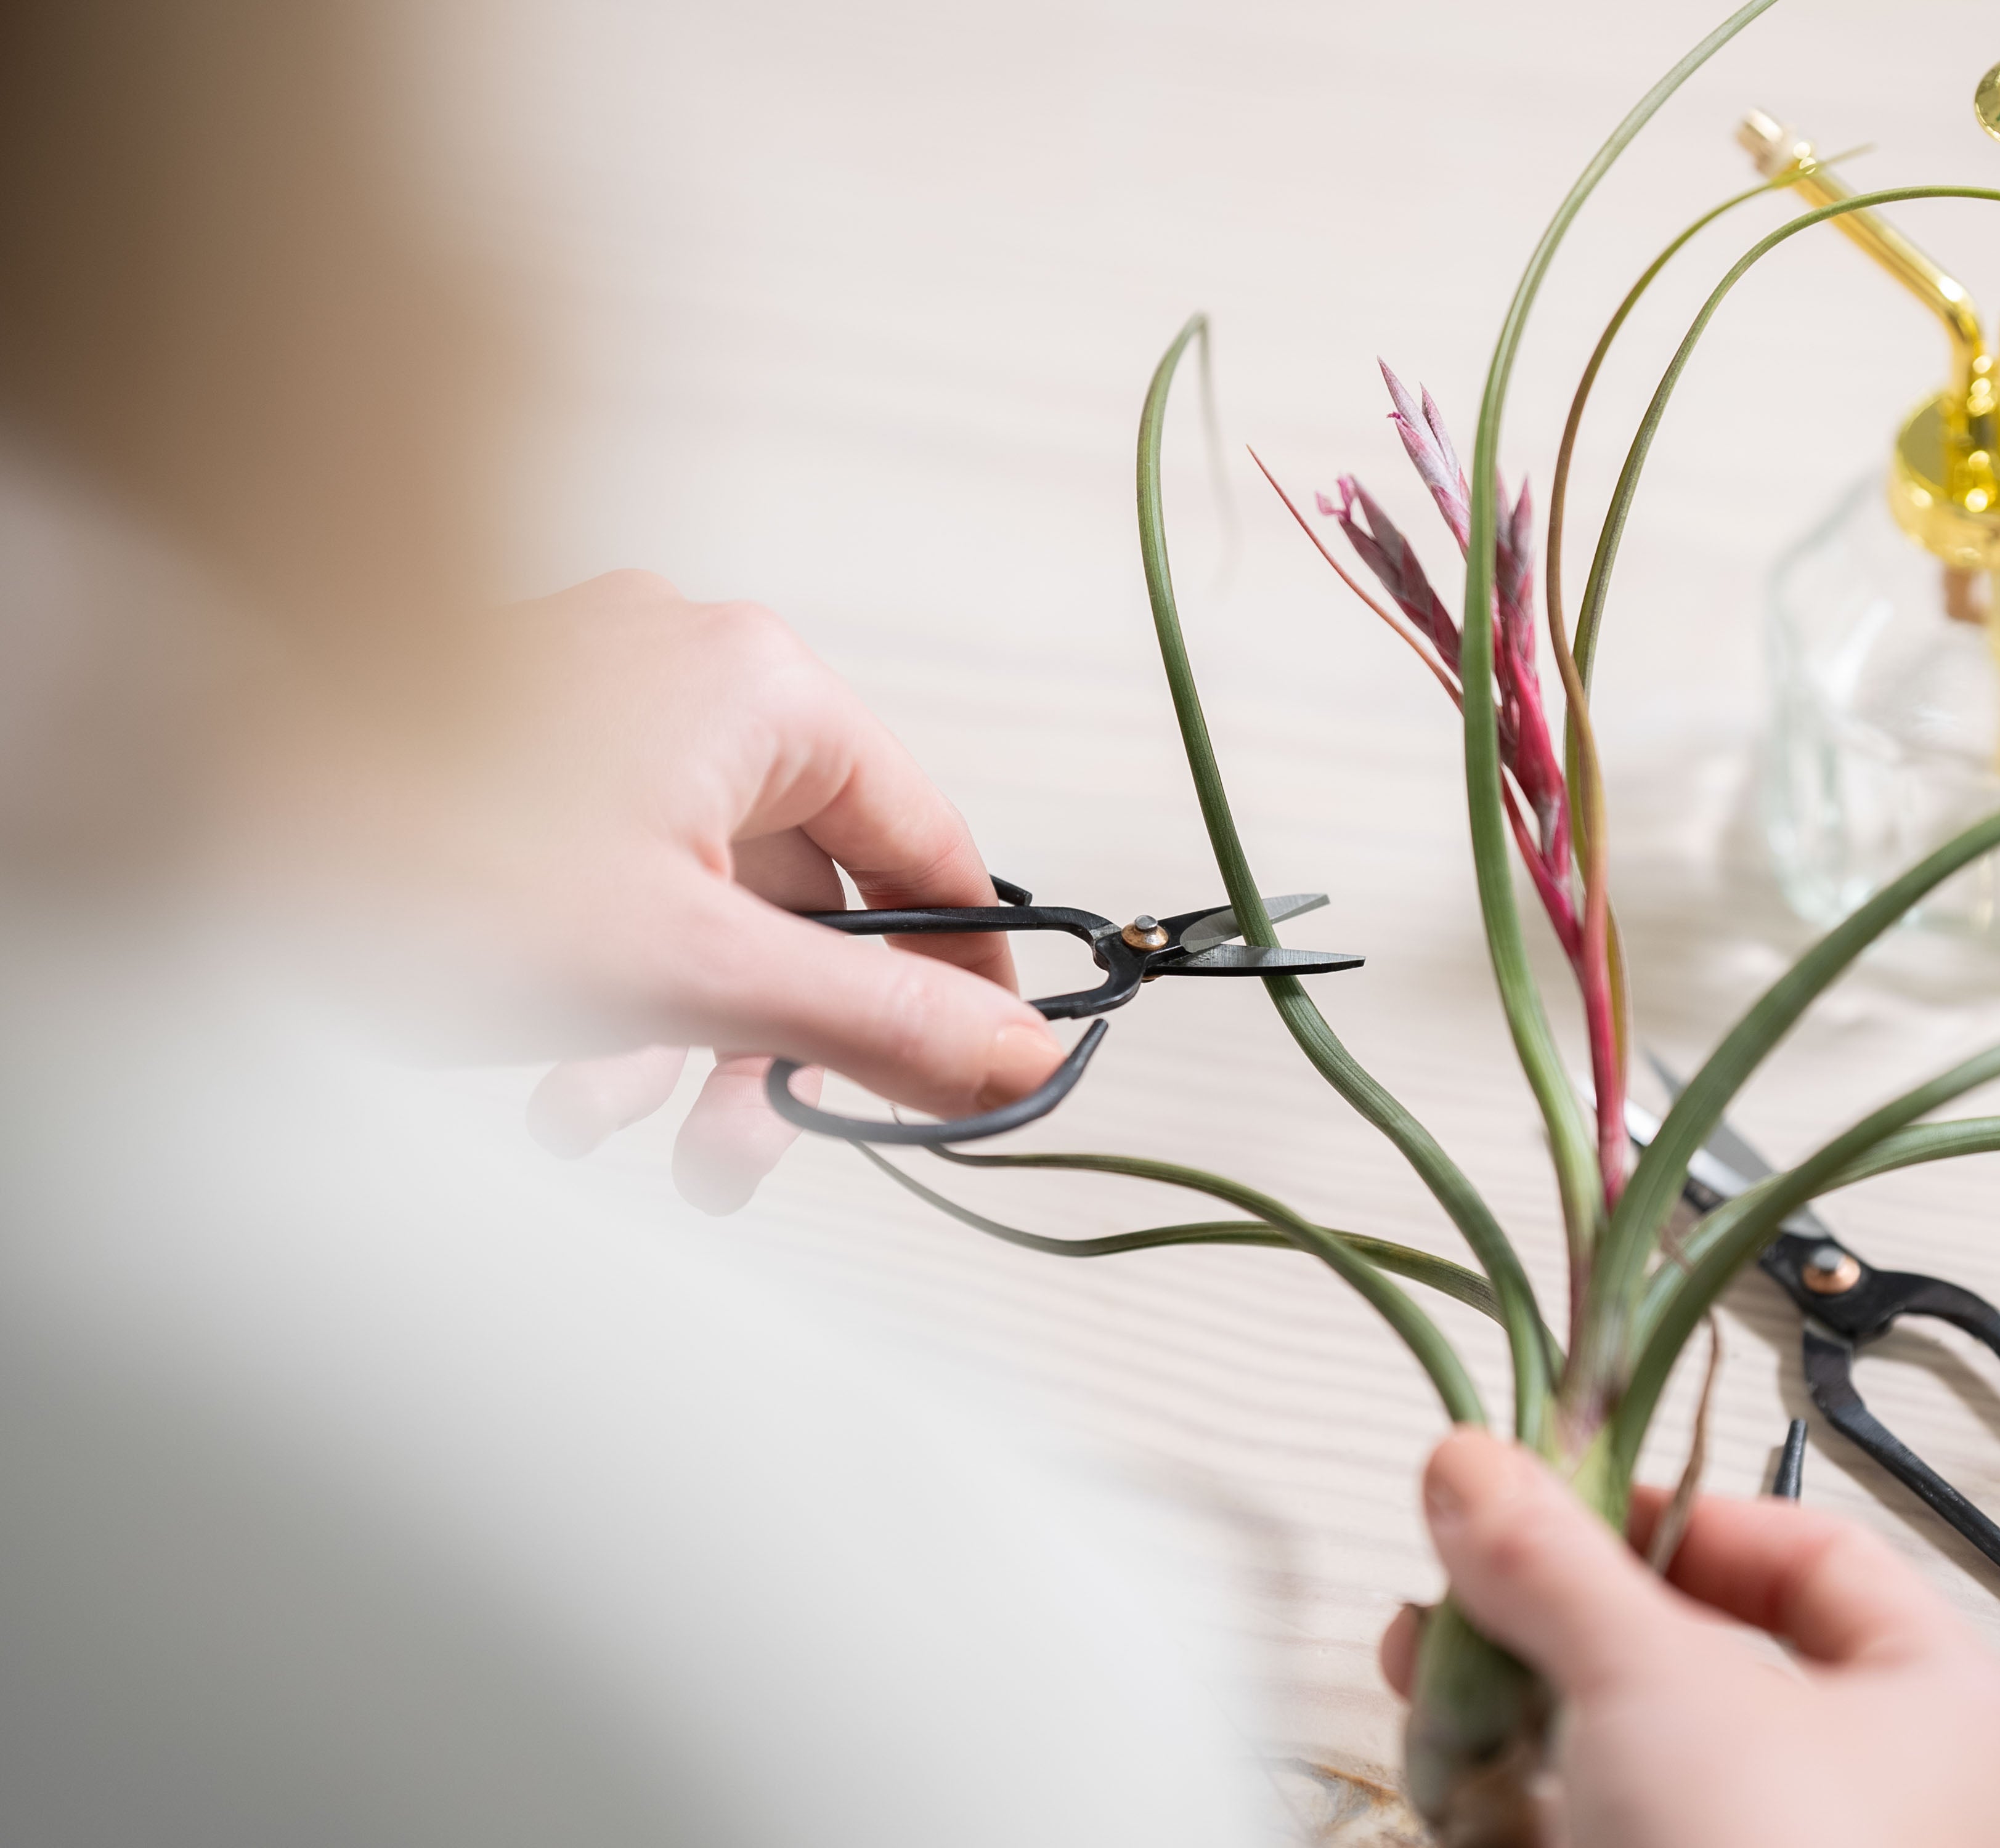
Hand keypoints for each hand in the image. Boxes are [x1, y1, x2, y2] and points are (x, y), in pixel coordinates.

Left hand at [338, 570, 1059, 1210]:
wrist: (169, 835)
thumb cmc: (412, 863)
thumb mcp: (690, 974)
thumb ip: (874, 1022)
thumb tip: (1010, 1059)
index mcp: (755, 687)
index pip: (926, 844)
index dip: (961, 977)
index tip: (974, 1071)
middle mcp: (681, 677)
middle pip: (803, 896)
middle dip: (770, 1045)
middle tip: (752, 1147)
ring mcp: (590, 712)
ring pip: (698, 908)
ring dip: (669, 1042)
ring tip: (598, 1127)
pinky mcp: (512, 759)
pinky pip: (612, 890)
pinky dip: (598, 991)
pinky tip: (541, 1080)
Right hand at [1383, 1431, 1999, 1847]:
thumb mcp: (1649, 1677)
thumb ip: (1551, 1558)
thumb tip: (1476, 1469)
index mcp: (1948, 1710)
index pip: (1809, 1552)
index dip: (1674, 1509)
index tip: (1561, 1495)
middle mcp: (1889, 1799)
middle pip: (1704, 1652)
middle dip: (1565, 1613)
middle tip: (1474, 1582)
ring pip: (1644, 1752)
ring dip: (1528, 1701)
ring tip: (1431, 1671)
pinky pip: (1613, 1835)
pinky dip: (1533, 1801)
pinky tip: (1457, 1774)